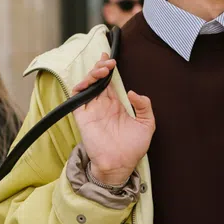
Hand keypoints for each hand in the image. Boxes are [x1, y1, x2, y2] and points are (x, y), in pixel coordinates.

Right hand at [71, 55, 154, 185]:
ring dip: (92, 74)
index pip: (110, 82)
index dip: (108, 69)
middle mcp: (103, 105)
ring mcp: (92, 110)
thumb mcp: (147, 124)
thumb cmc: (133, 148)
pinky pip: (76, 98)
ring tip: (103, 70)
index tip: (112, 59)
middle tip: (109, 63)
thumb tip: (132, 92)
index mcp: (116, 105)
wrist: (120, 165)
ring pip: (86, 84)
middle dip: (101, 67)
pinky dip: (80, 87)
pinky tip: (90, 82)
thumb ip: (144, 106)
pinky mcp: (83, 116)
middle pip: (97, 79)